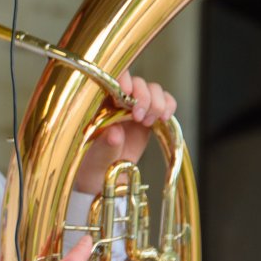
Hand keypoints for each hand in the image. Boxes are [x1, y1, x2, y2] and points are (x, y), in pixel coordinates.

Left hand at [74, 71, 176, 193]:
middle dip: (143, 96)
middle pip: (136, 82)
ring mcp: (133, 109)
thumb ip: (104, 147)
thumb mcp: (94, 160)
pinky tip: (164, 118)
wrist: (103, 181)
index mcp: (97, 105)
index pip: (110, 79)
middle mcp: (116, 102)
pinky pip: (164, 101)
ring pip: (152, 89)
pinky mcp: (148, 117)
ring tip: (150, 121)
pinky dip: (168, 105)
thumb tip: (115, 133)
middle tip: (140, 116)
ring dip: (157, 101)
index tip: (127, 93)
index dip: (122, 80)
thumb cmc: (91, 168)